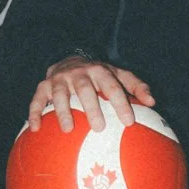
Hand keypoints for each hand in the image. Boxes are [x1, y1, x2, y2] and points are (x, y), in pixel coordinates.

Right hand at [28, 58, 154, 134]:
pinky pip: (36, 100)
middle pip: (85, 89)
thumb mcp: (118, 75)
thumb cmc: (99, 74)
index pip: (112, 87)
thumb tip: (153, 102)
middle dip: (92, 108)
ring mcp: (59, 80)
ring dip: (63, 111)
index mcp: (99, 71)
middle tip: (99, 127)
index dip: (121, 103)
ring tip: (68, 129)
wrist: (68, 59)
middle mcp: (79, 74)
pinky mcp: (43, 86)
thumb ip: (136, 87)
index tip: (129, 122)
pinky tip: (36, 129)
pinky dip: (34, 113)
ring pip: (60, 94)